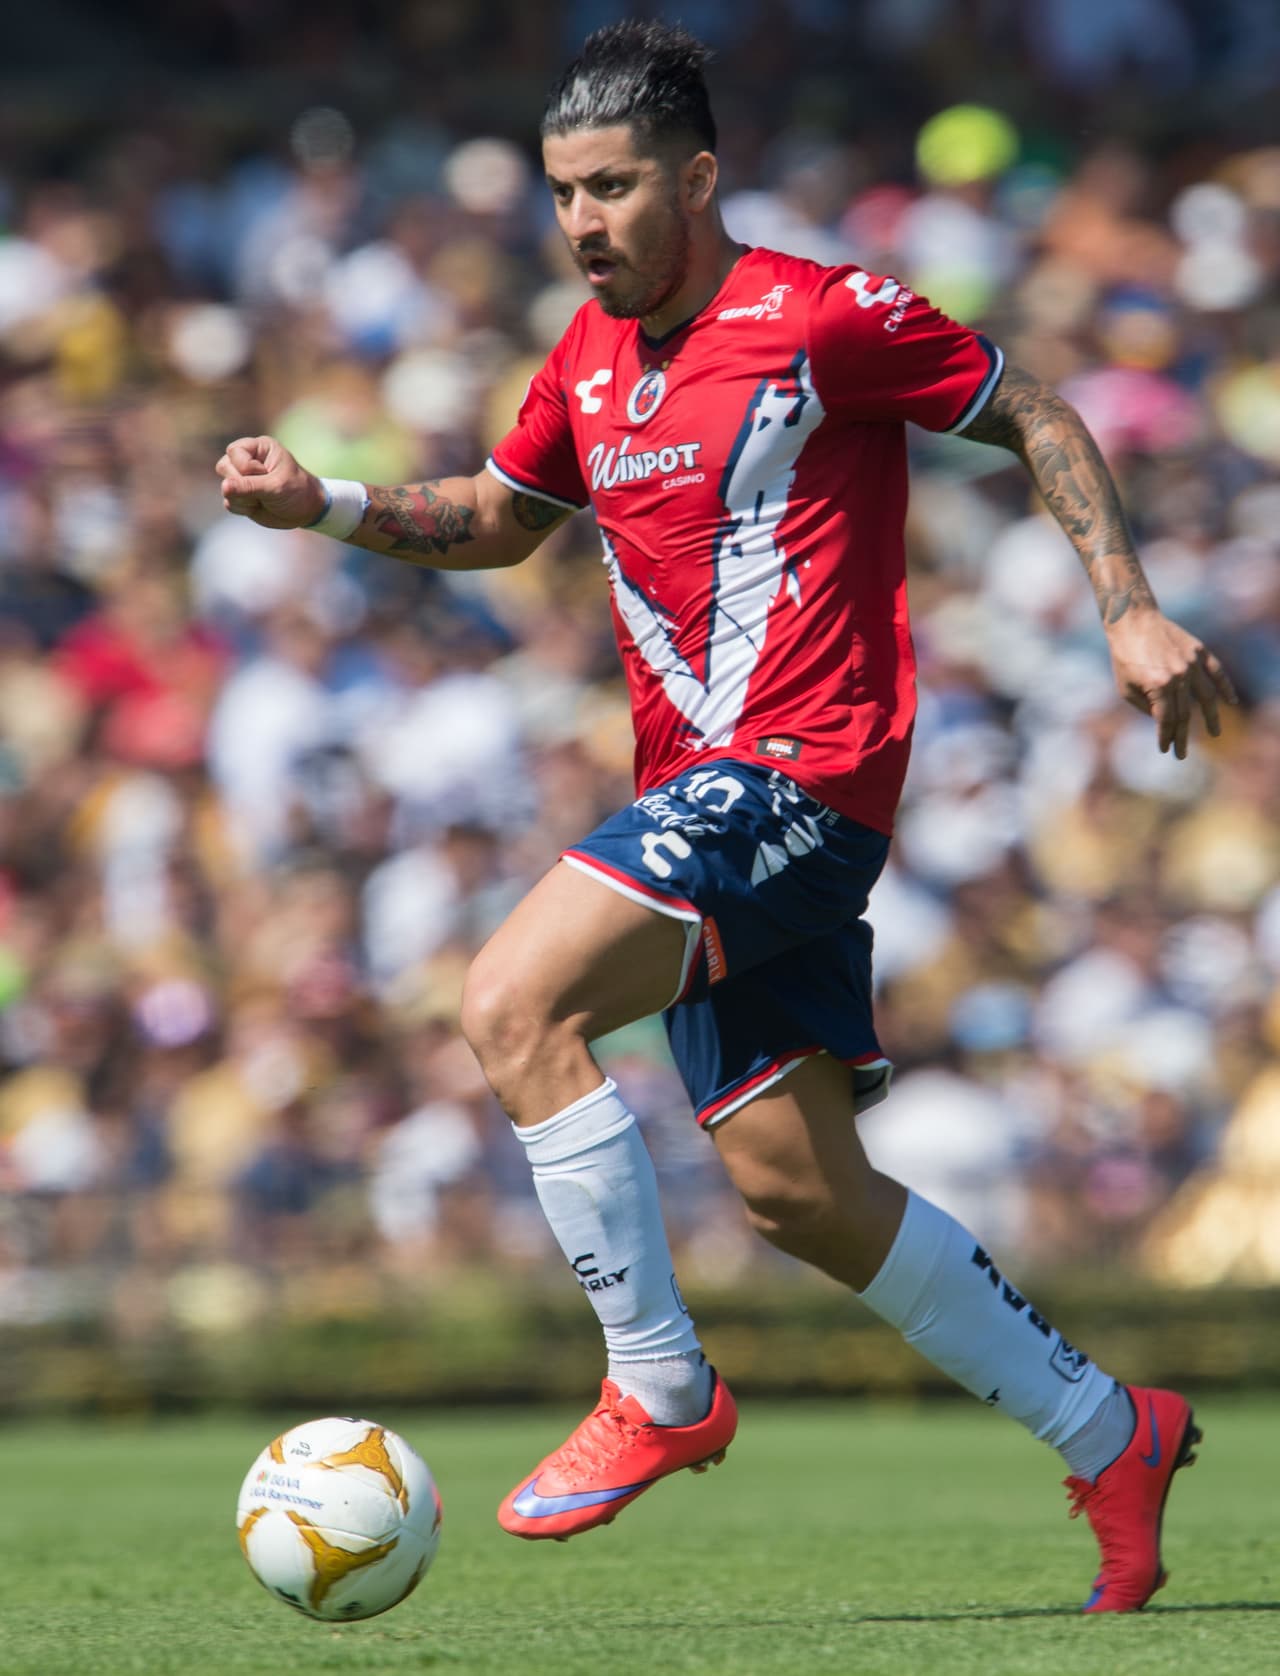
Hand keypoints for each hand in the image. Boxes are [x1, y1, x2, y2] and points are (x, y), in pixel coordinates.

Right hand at [215, 436, 326, 529]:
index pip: (234, 452)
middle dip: (244, 484)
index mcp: (258, 447)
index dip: (246, 468)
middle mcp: (247, 459)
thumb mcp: (276, 487)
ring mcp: (241, 478)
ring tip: (263, 499)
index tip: (267, 474)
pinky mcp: (240, 495)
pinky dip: (243, 508)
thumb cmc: (297, 491)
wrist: (306, 512)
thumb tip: (224, 487)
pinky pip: (229, 502)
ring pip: (225, 487)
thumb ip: (249, 486)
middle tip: (265, 489)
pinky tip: (259, 506)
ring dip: (243, 498)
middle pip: (224, 467)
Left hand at [1105, 609, 1237, 758]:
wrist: (1132, 621)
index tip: (1165, 749)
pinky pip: (1217, 671)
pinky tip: (1230, 701)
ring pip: (1206, 697)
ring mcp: (1191, 663)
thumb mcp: (1125, 688)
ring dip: (1211, 718)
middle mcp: (1179, 676)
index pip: (1167, 720)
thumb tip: (1164, 721)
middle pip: (1185, 714)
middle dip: (1182, 736)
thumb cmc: (1124, 657)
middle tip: (1182, 754)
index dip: (1166, 737)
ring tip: (1214, 733)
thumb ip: (1146, 707)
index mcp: (1159, 687)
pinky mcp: (1198, 651)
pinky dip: (1225, 686)